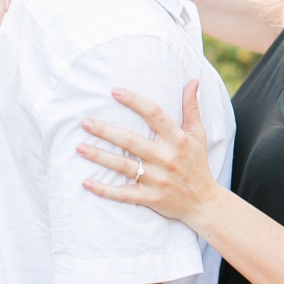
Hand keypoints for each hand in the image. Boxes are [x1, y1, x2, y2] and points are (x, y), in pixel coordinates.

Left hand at [79, 81, 221, 225]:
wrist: (204, 201)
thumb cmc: (197, 164)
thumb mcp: (199, 135)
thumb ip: (192, 108)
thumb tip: (193, 81)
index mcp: (178, 139)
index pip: (155, 115)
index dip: (135, 101)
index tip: (115, 91)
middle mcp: (166, 158)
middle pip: (131, 141)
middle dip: (106, 131)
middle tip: (85, 122)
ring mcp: (157, 179)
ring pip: (123, 166)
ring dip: (100, 157)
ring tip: (79, 147)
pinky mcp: (150, 198)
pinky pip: (123, 194)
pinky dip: (104, 190)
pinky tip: (86, 183)